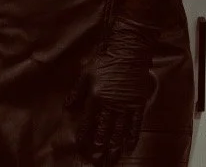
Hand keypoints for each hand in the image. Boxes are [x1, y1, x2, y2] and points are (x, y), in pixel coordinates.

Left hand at [67, 17, 157, 165]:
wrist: (128, 50)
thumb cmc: (105, 59)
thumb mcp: (86, 73)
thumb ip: (77, 91)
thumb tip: (67, 106)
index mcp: (96, 97)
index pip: (88, 122)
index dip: (85, 136)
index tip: (82, 148)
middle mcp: (110, 105)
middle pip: (104, 131)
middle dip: (100, 148)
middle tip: (98, 161)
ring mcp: (126, 105)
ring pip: (119, 131)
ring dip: (115, 147)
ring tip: (112, 160)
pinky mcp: (138, 103)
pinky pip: (135, 124)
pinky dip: (132, 136)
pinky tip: (129, 146)